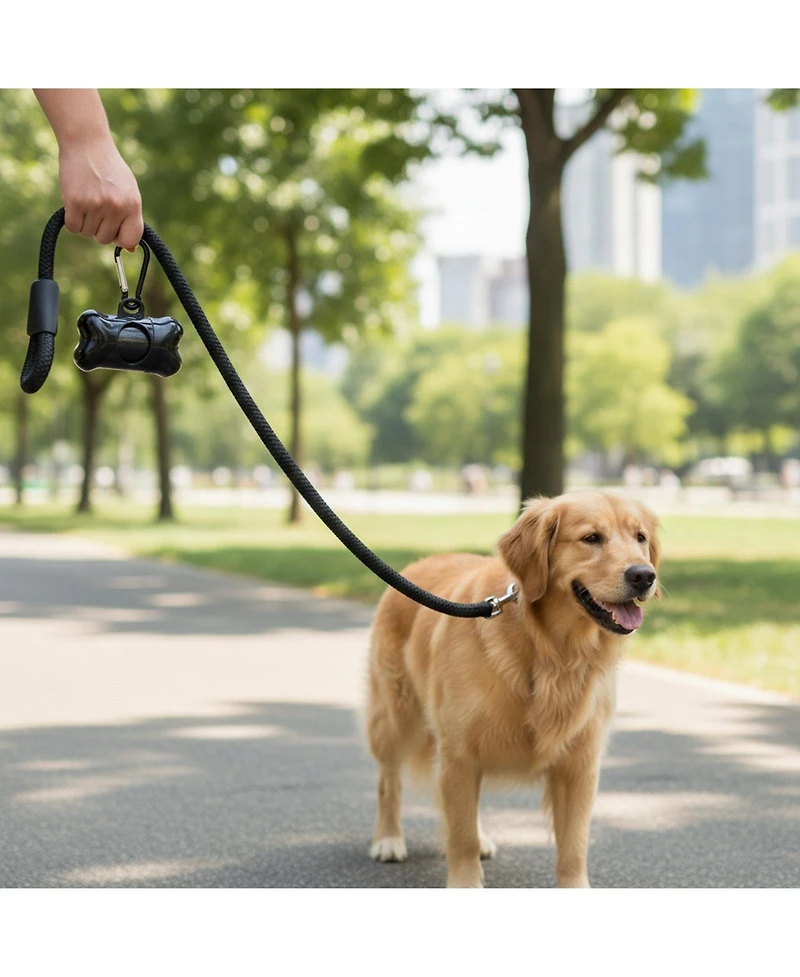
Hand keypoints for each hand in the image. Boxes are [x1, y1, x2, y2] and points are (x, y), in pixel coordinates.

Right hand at [59, 134, 142, 250]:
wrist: (87, 143)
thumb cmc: (109, 169)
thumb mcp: (128, 190)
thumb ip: (129, 218)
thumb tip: (129, 249)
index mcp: (133, 205)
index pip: (130, 239)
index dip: (120, 240)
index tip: (114, 232)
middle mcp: (116, 207)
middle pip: (104, 239)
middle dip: (99, 229)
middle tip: (96, 209)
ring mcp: (96, 205)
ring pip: (87, 234)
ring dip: (84, 222)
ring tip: (87, 201)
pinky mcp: (76, 202)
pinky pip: (73, 228)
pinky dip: (72, 220)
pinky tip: (75, 204)